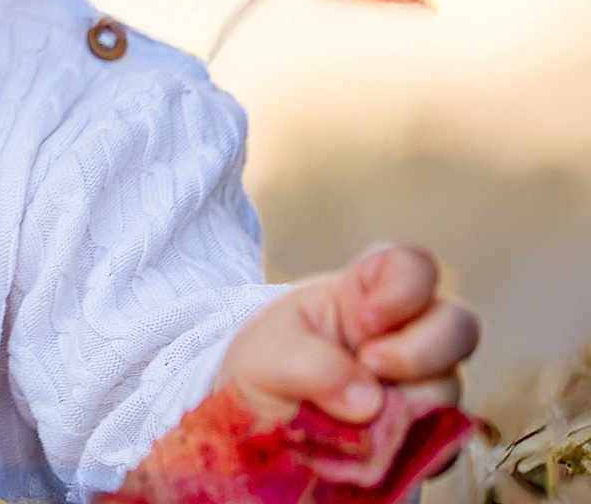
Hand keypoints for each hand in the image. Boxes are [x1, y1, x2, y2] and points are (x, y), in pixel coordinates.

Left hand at [216, 242, 478, 469]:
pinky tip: (370, 443)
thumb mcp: (264, 355)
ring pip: (449, 387)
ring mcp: (418, 384)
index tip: (368, 318)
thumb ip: (310, 366)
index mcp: (364, 295)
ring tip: (352, 413)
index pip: (413, 267)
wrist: (253, 427)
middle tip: (370, 366)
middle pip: (458, 326)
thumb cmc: (263, 369)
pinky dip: (409, 442)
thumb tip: (370, 401)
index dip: (407, 287)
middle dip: (420, 351)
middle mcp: (404, 334)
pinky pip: (442, 438)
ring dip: (406, 402)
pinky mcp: (421, 432)